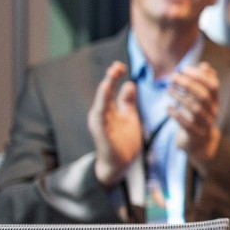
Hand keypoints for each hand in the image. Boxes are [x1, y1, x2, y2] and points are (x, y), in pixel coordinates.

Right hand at [87, 61, 142, 186]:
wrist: (122, 163)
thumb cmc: (123, 139)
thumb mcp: (128, 116)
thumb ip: (127, 101)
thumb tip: (129, 84)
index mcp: (109, 109)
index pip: (110, 89)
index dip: (114, 77)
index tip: (120, 65)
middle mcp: (102, 115)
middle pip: (104, 94)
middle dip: (109, 80)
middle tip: (116, 67)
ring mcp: (101, 126)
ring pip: (99, 107)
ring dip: (103, 94)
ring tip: (107, 82)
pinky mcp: (102, 137)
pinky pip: (100, 125)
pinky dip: (101, 116)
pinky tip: (102, 108)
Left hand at [169, 62, 220, 161]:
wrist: (200, 143)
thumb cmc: (198, 116)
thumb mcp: (203, 99)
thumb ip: (203, 82)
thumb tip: (205, 65)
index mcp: (216, 100)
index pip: (213, 85)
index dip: (199, 75)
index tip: (184, 69)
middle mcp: (213, 111)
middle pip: (204, 95)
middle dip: (188, 84)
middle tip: (172, 77)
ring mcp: (206, 124)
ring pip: (195, 108)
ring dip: (180, 97)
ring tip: (168, 89)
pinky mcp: (196, 134)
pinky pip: (186, 124)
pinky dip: (176, 114)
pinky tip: (168, 108)